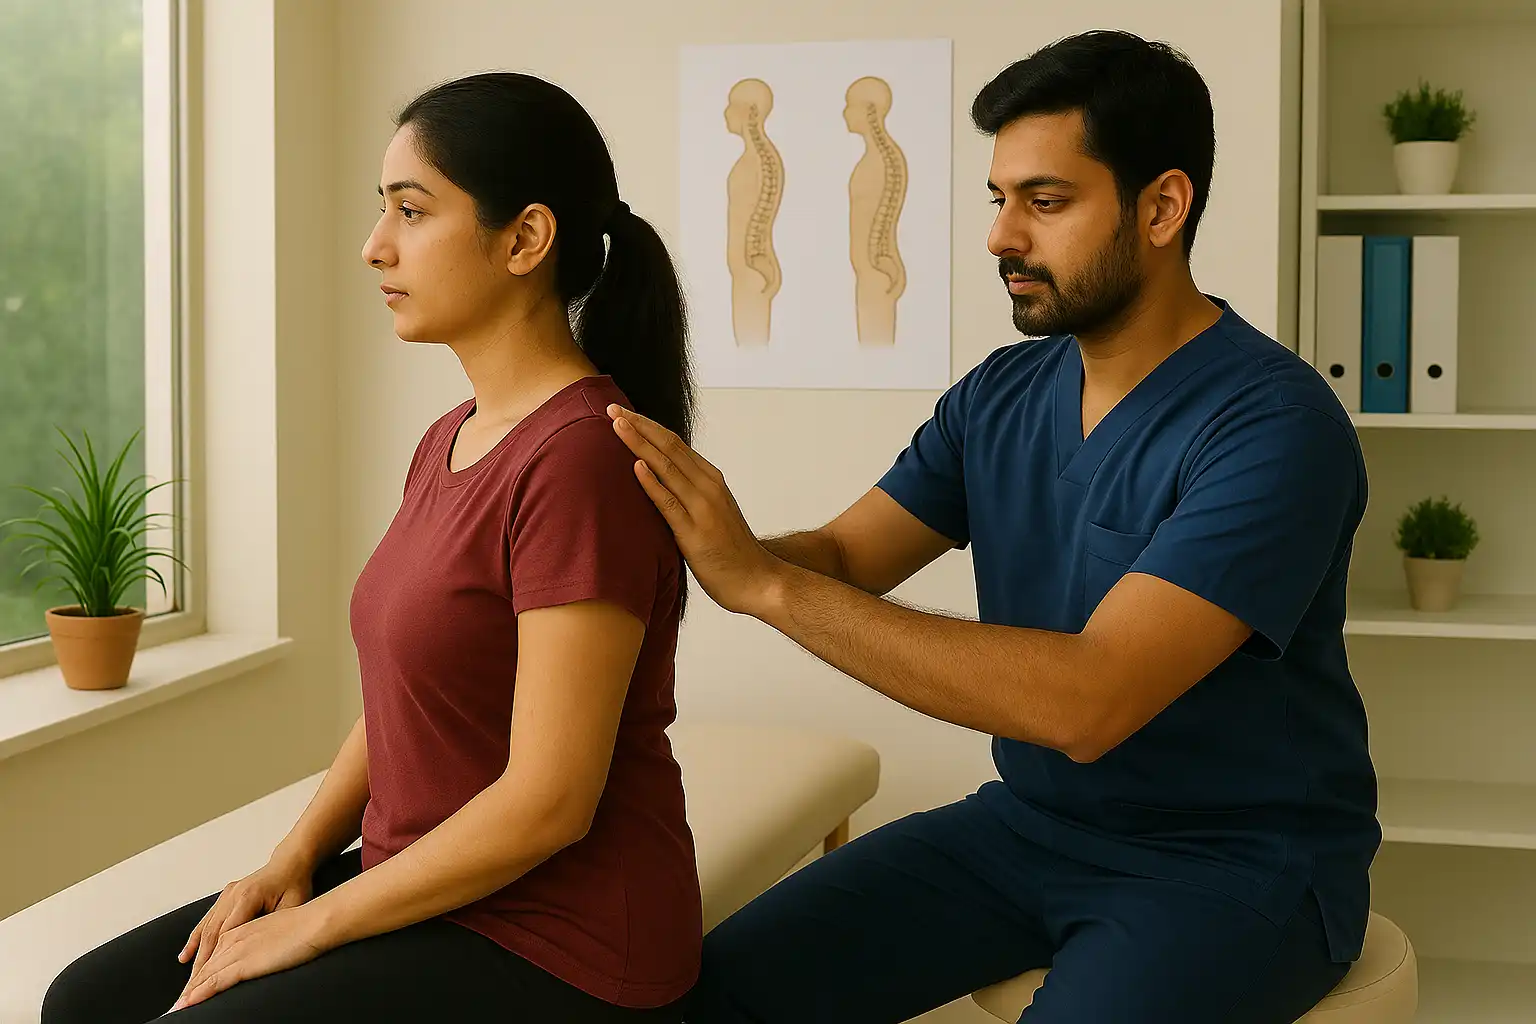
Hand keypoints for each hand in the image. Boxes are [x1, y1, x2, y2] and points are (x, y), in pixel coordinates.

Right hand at [174, 855, 313, 1008]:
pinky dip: (196, 940)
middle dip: (201, 963)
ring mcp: (227, 894)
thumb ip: (275, 926)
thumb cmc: (296, 883)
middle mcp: (233, 895)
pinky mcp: (226, 896)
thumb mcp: (293, 905)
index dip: (216, 958)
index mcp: (248, 897)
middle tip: (193, 988)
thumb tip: (264, 950)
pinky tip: (185, 956)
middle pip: (212, 934)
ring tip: (189, 979)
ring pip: (207, 929)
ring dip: (196, 954)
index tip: (209, 980)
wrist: (290, 862)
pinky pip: (207, 921)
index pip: (226, 934)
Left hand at [608, 405, 782, 616]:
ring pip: (667, 467)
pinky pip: (669, 503)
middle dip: (640, 426)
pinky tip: (636, 467)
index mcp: (711, 480)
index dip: (648, 426)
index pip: (674, 444)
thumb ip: (690, 495)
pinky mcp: (694, 533)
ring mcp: (703, 508)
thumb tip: (660, 482)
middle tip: (612, 408)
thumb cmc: (730, 551)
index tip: (624, 412)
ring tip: (618, 425)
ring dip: (640, 444)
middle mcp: (708, 487)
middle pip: (669, 447)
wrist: (757, 580)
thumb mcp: (711, 513)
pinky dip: (652, 483)